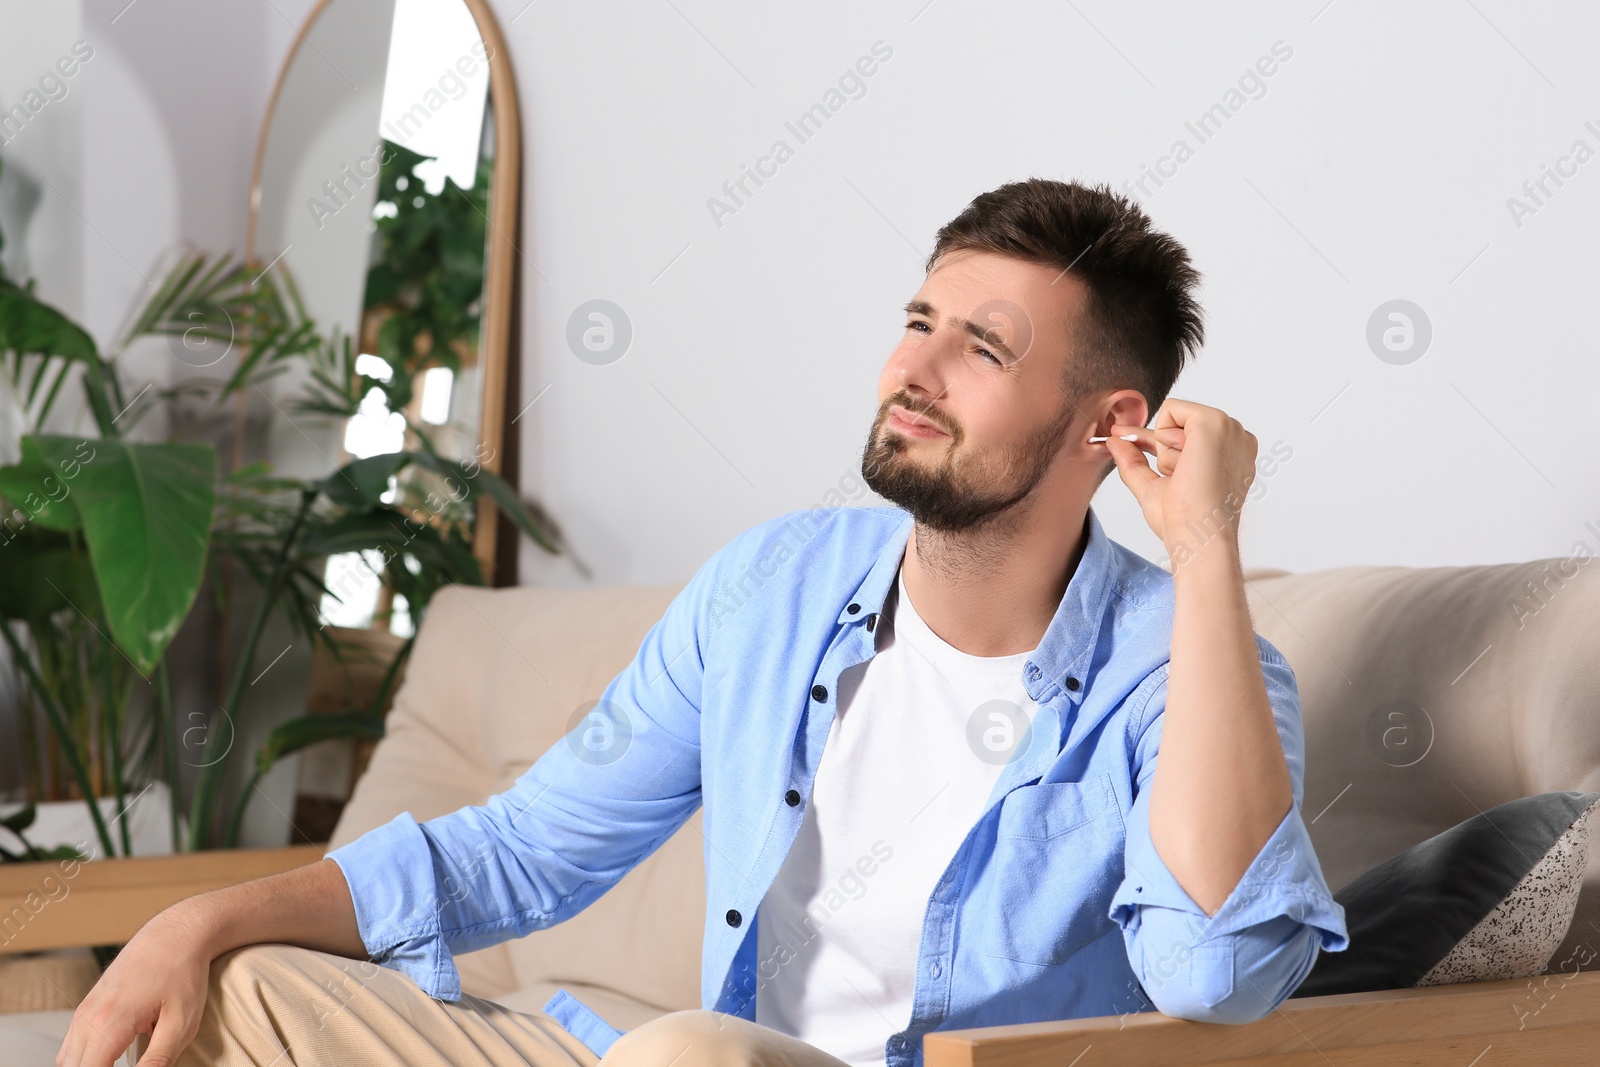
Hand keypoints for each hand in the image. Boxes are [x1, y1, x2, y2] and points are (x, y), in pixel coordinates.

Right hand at [58, 903, 212, 1066]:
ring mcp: (83, 1012)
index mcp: (109, 1024)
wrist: (175, 935)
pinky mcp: (86, 1008)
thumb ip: (158, 1061)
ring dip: (90, 1065)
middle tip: (135, 1062)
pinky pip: (72, 1046)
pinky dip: (86, 1058)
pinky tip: (113, 1058)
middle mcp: (87, 1018)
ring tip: (122, 1061)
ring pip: (68, 1061)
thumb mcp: (181, 1023)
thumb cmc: (182, 975)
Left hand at [1100, 398, 1257, 562]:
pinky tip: (1183, 461)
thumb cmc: (1184, 521)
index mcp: (1230, 454)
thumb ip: (1134, 461)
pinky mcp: (1214, 422)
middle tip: (1181, 477)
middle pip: (1177, 425)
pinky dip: (1163, 435)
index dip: (1155, 440)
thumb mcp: (1153, 486)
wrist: (1197, 536)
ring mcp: (1228, 429)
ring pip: (1174, 418)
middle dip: (1164, 450)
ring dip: (1166, 449)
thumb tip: (1114, 441)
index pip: (1185, 434)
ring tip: (1187, 475)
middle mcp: (1235, 438)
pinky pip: (1172, 409)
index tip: (1124, 437)